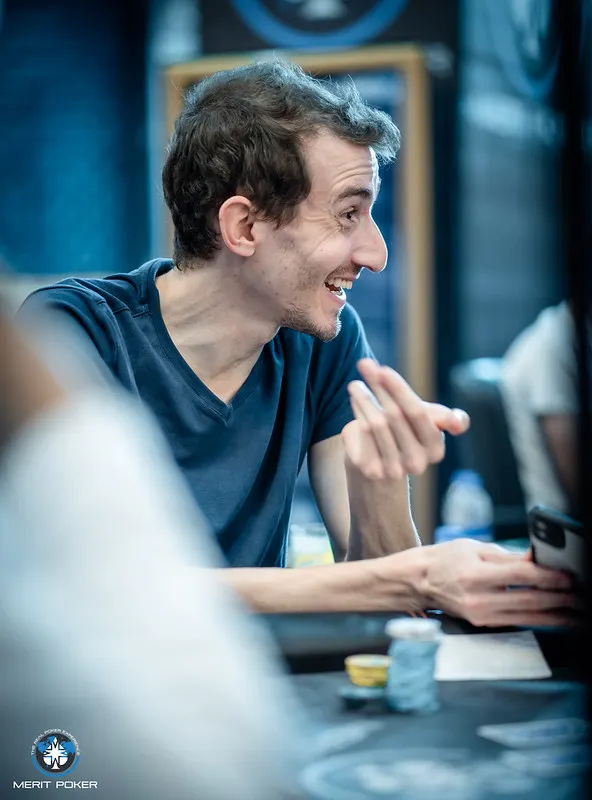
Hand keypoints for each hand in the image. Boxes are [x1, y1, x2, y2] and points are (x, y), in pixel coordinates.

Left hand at [342, 358, 469, 480]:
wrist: (381, 470)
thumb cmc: (406, 436)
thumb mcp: (427, 424)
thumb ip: (443, 417)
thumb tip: (459, 423)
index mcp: (435, 449)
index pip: (418, 413)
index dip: (399, 390)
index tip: (383, 369)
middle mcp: (416, 462)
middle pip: (394, 415)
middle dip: (379, 386)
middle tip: (365, 365)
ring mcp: (393, 469)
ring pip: (375, 424)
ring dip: (364, 398)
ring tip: (355, 383)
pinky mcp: (371, 470)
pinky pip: (362, 434)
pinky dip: (358, 412)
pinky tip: (354, 399)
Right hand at [420, 538, 576, 627]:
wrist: (417, 582)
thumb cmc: (444, 560)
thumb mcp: (474, 548)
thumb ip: (508, 556)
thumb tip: (537, 559)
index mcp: (475, 574)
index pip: (521, 576)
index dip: (549, 576)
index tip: (569, 575)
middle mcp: (478, 599)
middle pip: (529, 599)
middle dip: (561, 597)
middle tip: (581, 594)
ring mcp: (480, 615)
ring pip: (528, 616)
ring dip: (557, 613)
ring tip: (578, 611)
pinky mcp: (482, 624)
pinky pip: (518, 622)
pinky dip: (540, 619)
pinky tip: (557, 617)